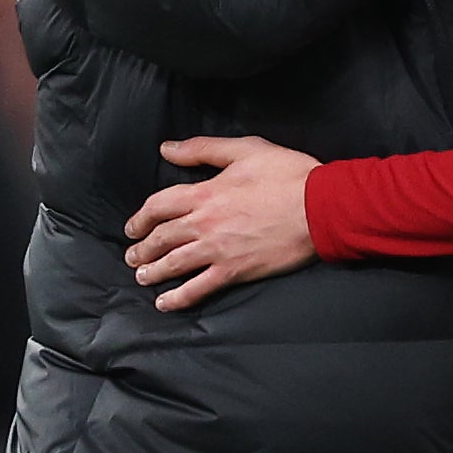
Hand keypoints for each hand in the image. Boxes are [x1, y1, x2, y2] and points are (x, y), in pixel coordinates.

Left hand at [124, 137, 322, 312]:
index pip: (159, 206)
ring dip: (153, 272)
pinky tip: (164, 303)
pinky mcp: (235, 271)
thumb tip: (168, 149)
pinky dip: (178, 297)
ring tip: (142, 277)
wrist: (319, 207)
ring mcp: (218, 250)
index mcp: (204, 193)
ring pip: (174, 264)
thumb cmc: (287, 175)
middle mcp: (204, 224)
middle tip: (133, 255)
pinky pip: (198, 288)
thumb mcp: (244, 149)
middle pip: (162, 238)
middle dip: (143, 248)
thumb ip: (202, 149)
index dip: (141, 217)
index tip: (134, 226)